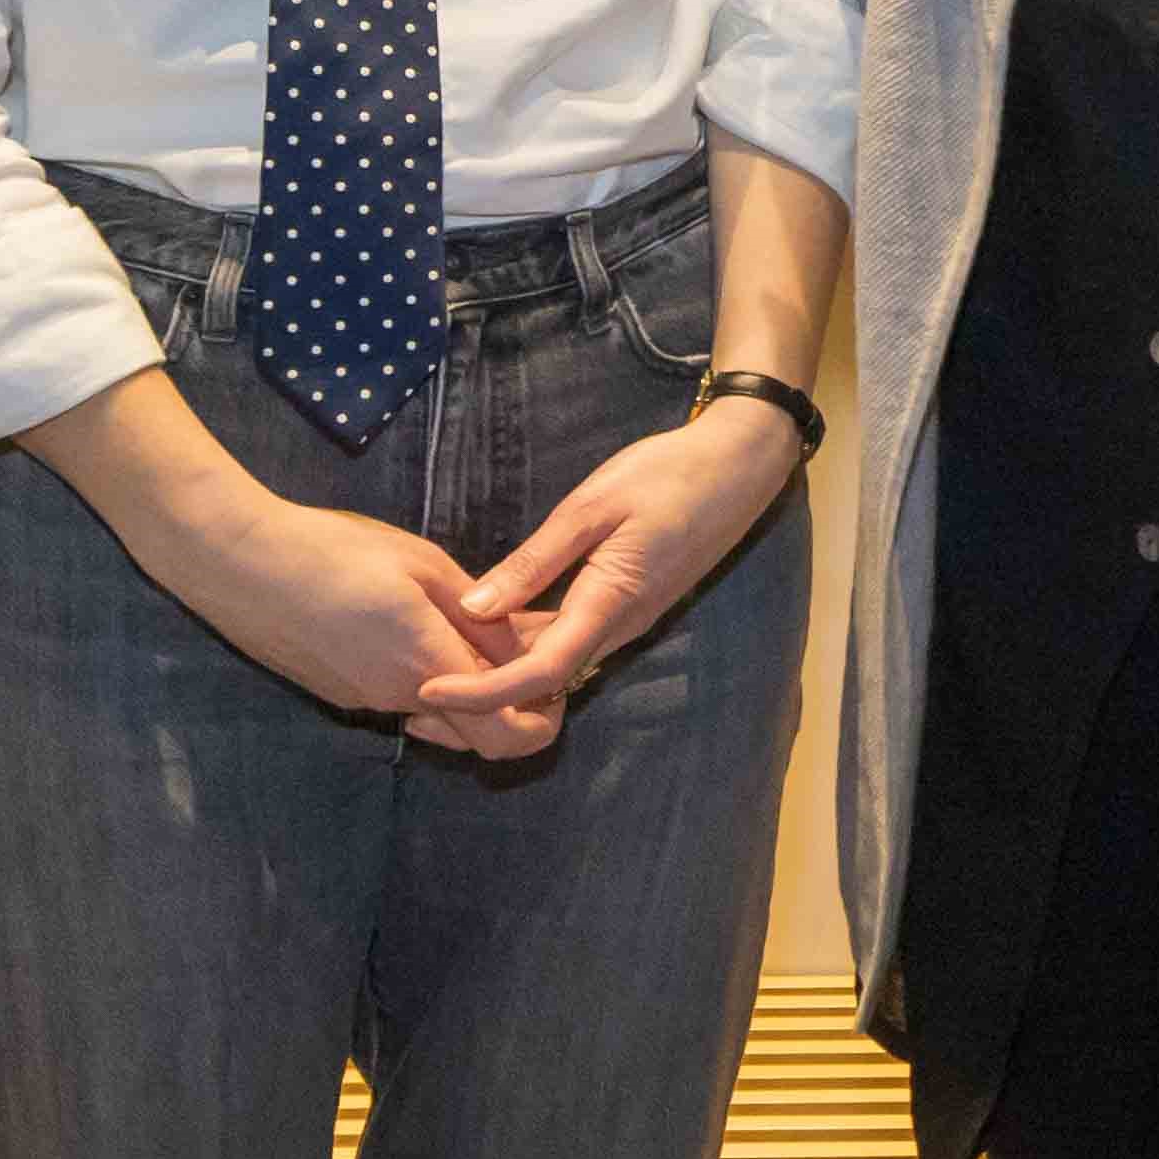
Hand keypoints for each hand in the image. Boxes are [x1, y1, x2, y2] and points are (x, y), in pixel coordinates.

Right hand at [184, 492, 539, 747]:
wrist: (238, 563)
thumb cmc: (333, 551)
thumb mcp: (422, 566)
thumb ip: (480, 612)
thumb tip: (525, 642)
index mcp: (431, 668)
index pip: (510, 735)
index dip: (546, 717)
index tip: (556, 673)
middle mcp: (402, 701)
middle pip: (479, 739)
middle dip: (513, 707)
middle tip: (523, 652)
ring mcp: (367, 702)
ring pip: (440, 721)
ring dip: (469, 694)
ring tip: (473, 635)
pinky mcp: (341, 694)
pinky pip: (403, 703)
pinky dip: (429, 683)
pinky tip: (419, 633)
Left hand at [422, 398, 813, 745]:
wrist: (742, 465)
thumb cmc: (668, 475)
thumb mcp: (592, 507)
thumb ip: (535, 562)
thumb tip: (475, 609)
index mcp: (609, 604)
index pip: (537, 674)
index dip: (480, 692)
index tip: (426, 691)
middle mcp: (619, 626)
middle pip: (543, 682)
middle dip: (482, 693)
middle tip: (416, 683)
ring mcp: (626, 618)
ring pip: (557, 662)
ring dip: (504, 669)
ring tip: (442, 657)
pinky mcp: (628, 604)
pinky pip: (572, 638)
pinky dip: (530, 643)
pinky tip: (494, 624)